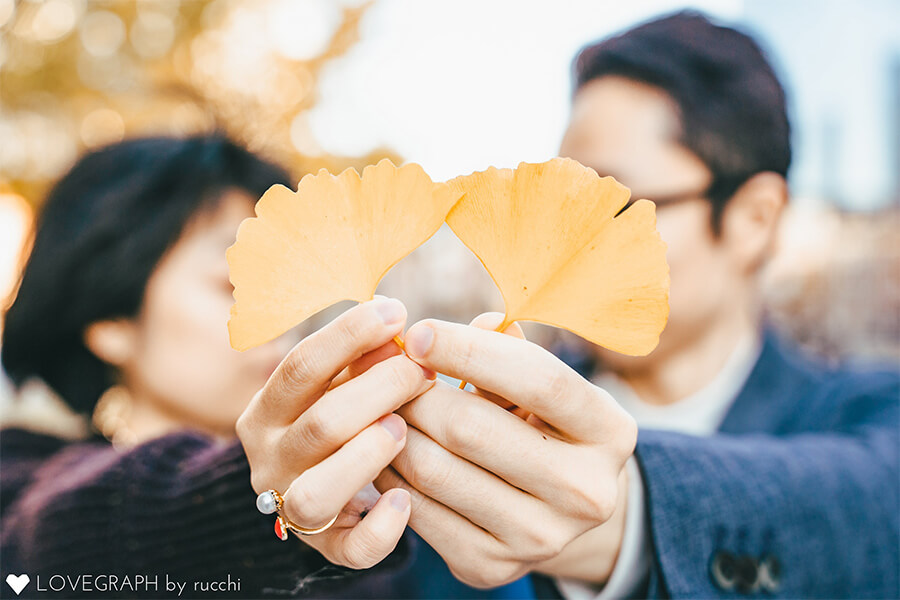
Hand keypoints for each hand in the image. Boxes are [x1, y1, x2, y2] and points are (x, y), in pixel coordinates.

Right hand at [237, 298, 435, 568]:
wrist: (323, 487)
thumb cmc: (343, 416)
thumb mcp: (342, 381)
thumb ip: (364, 356)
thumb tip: (397, 323)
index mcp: (268, 411)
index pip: (300, 367)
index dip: (348, 336)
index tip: (395, 312)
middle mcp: (270, 460)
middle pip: (321, 424)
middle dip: (379, 391)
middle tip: (422, 373)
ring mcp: (293, 508)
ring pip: (317, 492)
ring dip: (367, 456)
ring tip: (403, 430)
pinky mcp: (326, 547)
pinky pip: (351, 550)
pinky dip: (382, 529)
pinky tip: (406, 499)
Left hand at [373, 314, 635, 587]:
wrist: (558, 507)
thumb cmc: (541, 423)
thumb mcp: (541, 382)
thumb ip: (502, 348)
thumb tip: (447, 330)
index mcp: (610, 430)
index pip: (537, 379)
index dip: (467, 350)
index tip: (415, 332)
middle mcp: (586, 492)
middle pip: (471, 428)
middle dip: (415, 391)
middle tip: (387, 371)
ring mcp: (540, 537)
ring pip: (433, 469)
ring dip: (393, 428)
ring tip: (382, 404)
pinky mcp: (491, 566)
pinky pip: (417, 510)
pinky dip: (388, 472)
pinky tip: (385, 447)